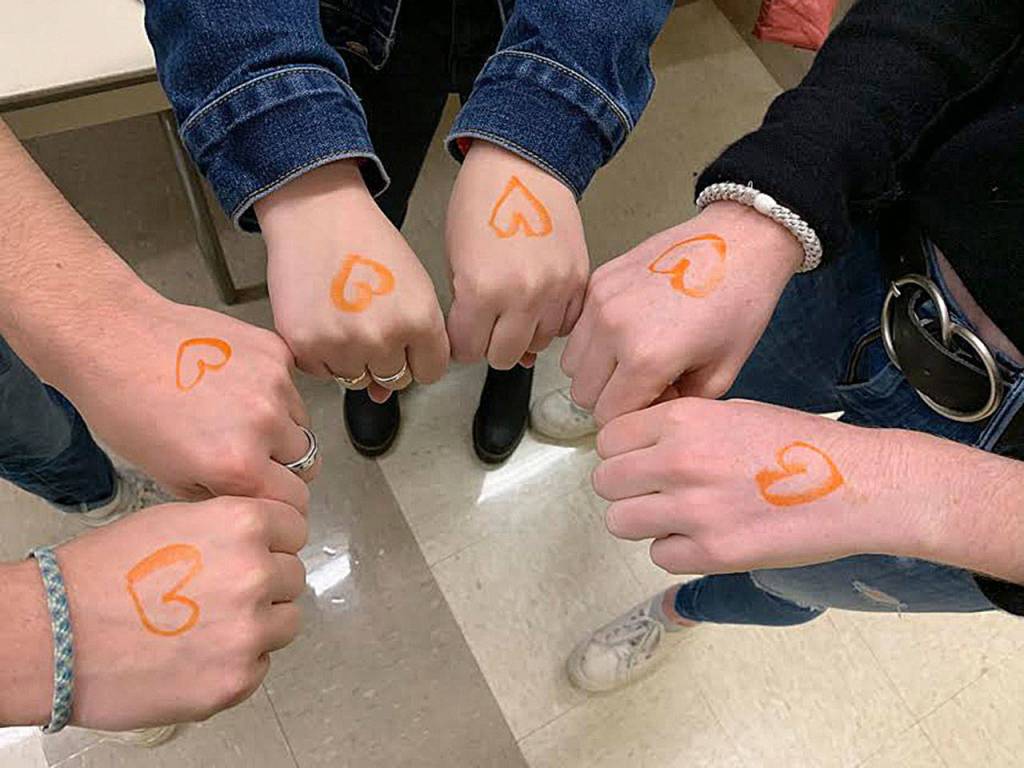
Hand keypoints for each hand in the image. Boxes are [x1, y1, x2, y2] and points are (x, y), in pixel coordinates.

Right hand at [37, 497, 304, 728]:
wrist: (52, 636)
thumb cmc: (99, 574)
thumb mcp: (173, 520)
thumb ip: (228, 528)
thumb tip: (259, 541)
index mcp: (241, 524)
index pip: (294, 528)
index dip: (274, 541)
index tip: (258, 551)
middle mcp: (255, 573)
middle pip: (292, 577)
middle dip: (265, 584)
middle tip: (221, 594)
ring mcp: (249, 631)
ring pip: (284, 623)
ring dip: (258, 624)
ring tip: (207, 627)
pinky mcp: (236, 680)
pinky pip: (260, 666)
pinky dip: (237, 663)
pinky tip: (195, 655)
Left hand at [59, 293, 314, 505]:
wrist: (115, 338)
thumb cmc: (125, 406)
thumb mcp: (165, 475)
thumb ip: (220, 493)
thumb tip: (248, 500)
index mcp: (238, 464)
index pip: (293, 502)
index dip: (281, 504)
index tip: (271, 496)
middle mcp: (265, 424)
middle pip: (306, 463)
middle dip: (283, 466)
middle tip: (251, 454)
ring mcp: (275, 383)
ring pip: (301, 423)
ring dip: (281, 427)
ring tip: (237, 415)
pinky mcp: (275, 351)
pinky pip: (290, 385)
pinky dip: (272, 391)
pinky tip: (234, 384)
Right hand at [257, 161, 448, 401]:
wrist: (318, 215)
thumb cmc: (369, 244)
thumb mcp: (413, 285)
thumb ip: (414, 340)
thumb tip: (382, 393)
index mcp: (420, 321)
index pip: (430, 372)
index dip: (418, 358)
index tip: (407, 341)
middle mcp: (383, 338)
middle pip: (394, 380)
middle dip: (386, 359)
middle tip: (371, 320)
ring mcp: (342, 345)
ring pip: (356, 380)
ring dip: (353, 360)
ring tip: (346, 317)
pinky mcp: (306, 345)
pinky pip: (322, 372)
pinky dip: (322, 355)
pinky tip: (324, 319)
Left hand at [445, 141, 588, 368]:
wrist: (523, 164)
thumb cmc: (483, 201)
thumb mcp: (456, 259)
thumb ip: (466, 308)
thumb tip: (482, 345)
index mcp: (482, 290)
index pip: (468, 350)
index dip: (462, 344)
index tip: (463, 334)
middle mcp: (523, 295)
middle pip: (503, 356)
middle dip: (490, 345)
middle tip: (487, 325)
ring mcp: (556, 289)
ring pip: (538, 344)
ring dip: (523, 334)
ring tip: (514, 308)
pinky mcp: (578, 281)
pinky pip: (565, 325)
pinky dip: (551, 321)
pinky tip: (538, 302)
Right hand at [562, 202, 802, 425]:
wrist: (739, 241)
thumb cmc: (739, 302)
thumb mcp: (722, 373)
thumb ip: (677, 404)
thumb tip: (649, 412)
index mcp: (646, 358)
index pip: (609, 417)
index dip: (634, 418)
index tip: (657, 400)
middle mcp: (613, 329)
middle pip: (584, 394)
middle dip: (612, 397)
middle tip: (648, 381)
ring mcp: (600, 301)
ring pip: (572, 363)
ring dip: (598, 369)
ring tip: (635, 354)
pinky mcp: (597, 281)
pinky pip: (578, 328)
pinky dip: (595, 338)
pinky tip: (631, 328)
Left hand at [593, 398, 927, 573]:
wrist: (858, 484)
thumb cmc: (799, 445)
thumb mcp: (731, 412)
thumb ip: (677, 428)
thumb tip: (632, 448)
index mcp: (683, 420)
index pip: (608, 439)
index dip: (621, 452)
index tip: (638, 461)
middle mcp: (680, 461)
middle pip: (606, 482)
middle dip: (625, 488)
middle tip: (654, 492)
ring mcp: (694, 509)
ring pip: (621, 522)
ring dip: (643, 521)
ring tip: (678, 515)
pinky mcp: (713, 552)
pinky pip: (659, 556)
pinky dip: (677, 550)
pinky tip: (707, 535)